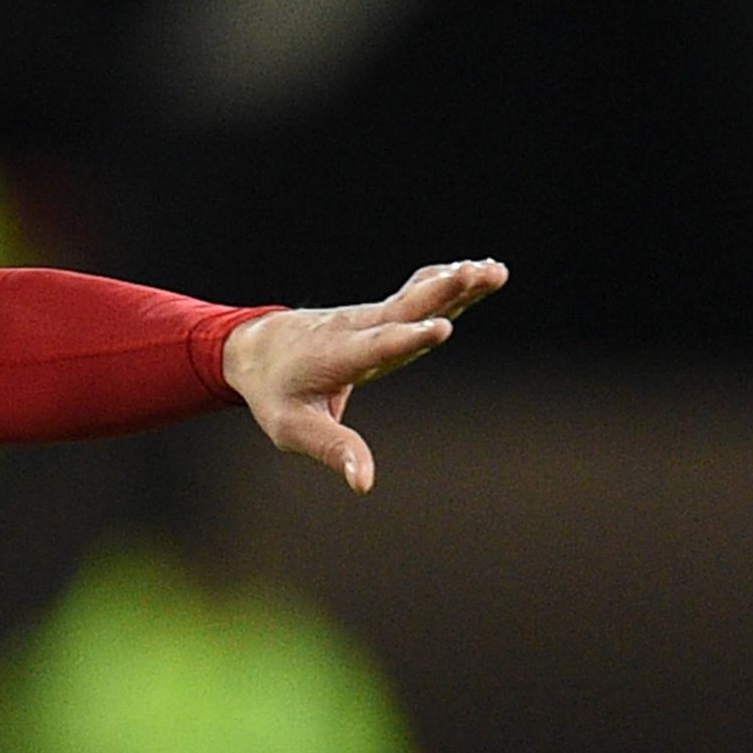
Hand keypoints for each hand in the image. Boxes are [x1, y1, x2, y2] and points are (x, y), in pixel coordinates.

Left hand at [222, 258, 507, 493]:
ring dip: (455, 283)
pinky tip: (485, 269)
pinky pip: (418, 292)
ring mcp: (372, 317)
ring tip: (495, 270)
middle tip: (476, 275)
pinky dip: (447, 281)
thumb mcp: (293, 429)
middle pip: (404, 309)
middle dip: (441, 293)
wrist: (257, 350)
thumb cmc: (276, 394)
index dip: (408, 338)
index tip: (440, 328)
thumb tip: (363, 483)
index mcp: (338, 357)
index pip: (377, 346)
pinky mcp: (383, 313)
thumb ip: (331, 450)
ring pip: (416, 296)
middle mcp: (359, 330)